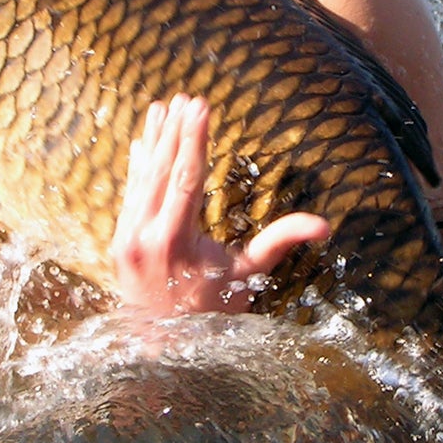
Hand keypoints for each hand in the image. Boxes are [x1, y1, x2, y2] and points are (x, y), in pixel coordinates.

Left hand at [111, 94, 330, 314]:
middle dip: (175, 132)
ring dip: (154, 141)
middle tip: (186, 98)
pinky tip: (143, 140)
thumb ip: (279, 243)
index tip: (201, 106)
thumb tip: (324, 226)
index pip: (186, 178)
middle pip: (162, 171)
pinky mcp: (118, 241)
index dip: (194, 138)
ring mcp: (126, 238)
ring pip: (143, 179)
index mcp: (175, 241)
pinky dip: (138, 166)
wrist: (163, 344)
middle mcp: (144, 236)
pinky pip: (130, 194)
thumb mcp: (246, 275)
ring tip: (163, 107)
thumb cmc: (213, 309)